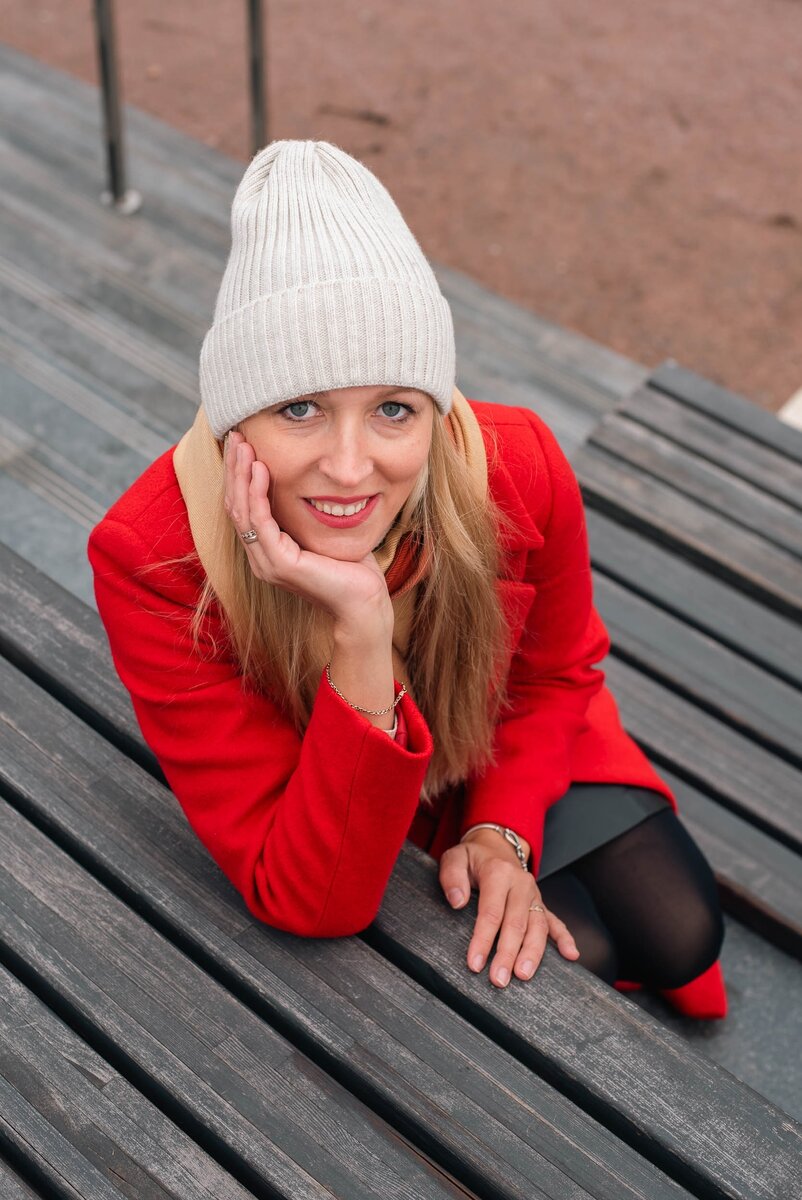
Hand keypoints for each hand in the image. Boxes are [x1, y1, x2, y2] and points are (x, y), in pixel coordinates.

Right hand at [224, 431, 391, 630]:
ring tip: (244, 445)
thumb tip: (310, 479)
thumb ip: (307, 512)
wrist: (363, 602)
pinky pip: (261, 521)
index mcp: (267, 550)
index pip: (242, 507)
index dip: (238, 476)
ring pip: (242, 511)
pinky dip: (257, 493)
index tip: (242, 444)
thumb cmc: (350, 569)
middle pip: (235, 506)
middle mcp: (260, 557)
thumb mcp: (323, 532)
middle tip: (236, 435)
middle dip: (234, 469)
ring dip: (240, 475)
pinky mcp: (279, 564)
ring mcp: (266, 563)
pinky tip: (260, 469)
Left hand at [439, 831, 579, 986]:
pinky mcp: (540, 904)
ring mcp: (533, 895)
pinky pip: (555, 921)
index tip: (475, 963)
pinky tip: (571, 955)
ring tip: (524, 975)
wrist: (494, 846)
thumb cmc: (472, 858)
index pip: (492, 911)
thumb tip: (457, 901)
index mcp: (499, 873)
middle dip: (507, 953)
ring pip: (537, 926)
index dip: (483, 939)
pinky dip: (564, 938)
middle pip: (516, 923)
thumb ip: (451, 877)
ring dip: (532, 953)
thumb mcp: (454, 858)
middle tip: (499, 979)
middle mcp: (520, 884)